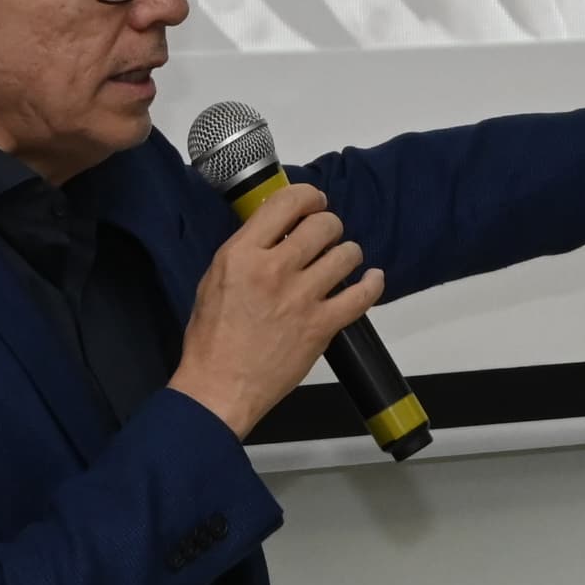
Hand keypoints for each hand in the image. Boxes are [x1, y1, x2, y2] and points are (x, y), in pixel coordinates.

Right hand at [165, 180, 386, 435]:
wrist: (219, 387)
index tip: (314, 203)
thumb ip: (248, 250)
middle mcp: (275, 269)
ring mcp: (301, 298)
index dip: (309, 197)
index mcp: (243, 254)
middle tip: (326, 235)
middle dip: (329, 226)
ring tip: (341, 260)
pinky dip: (372, 283)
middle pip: (323, 225)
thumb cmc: (212, 339)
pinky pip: (361, 295)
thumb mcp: (215, 278)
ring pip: (346, 254)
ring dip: (347, 253)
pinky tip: (372, 278)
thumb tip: (277, 231)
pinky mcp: (322, 326)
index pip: (287, 202)